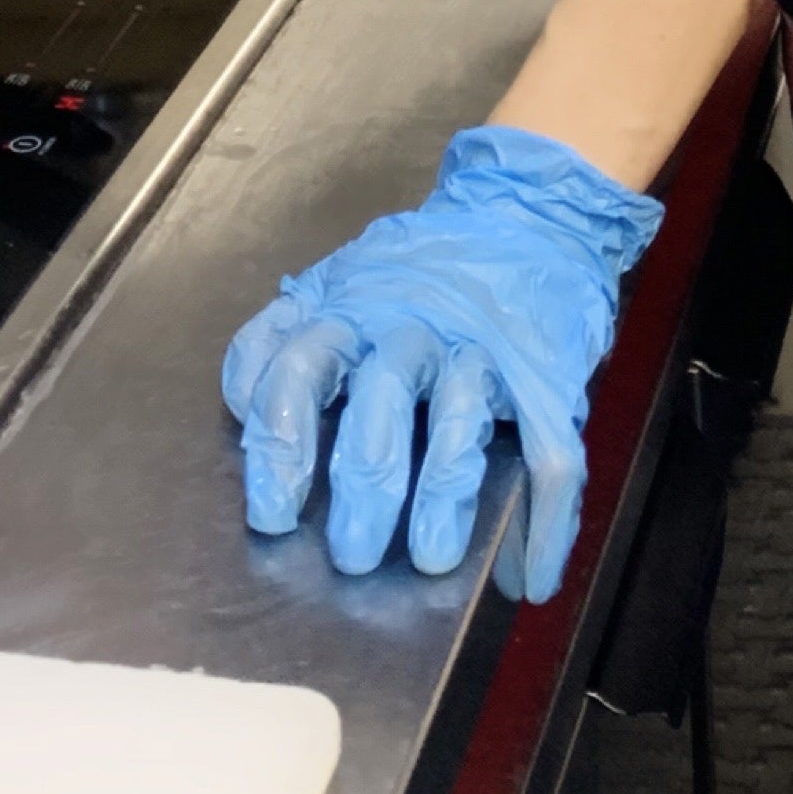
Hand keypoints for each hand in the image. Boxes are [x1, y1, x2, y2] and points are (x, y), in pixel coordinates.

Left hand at [222, 125, 660, 604]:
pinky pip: (550, 452)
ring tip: (432, 557)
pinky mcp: (545, 378)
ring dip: (445, 492)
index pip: (299, 367)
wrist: (526, 215)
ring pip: (461, 419)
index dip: (280, 442)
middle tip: (350, 554)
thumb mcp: (339, 280)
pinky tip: (528, 578)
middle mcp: (412, 327)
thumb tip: (242, 405)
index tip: (272, 514)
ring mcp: (482, 349)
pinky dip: (544, 521)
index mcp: (350, 309)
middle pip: (380, 400)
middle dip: (364, 481)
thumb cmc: (418, 269)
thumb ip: (289, 331)